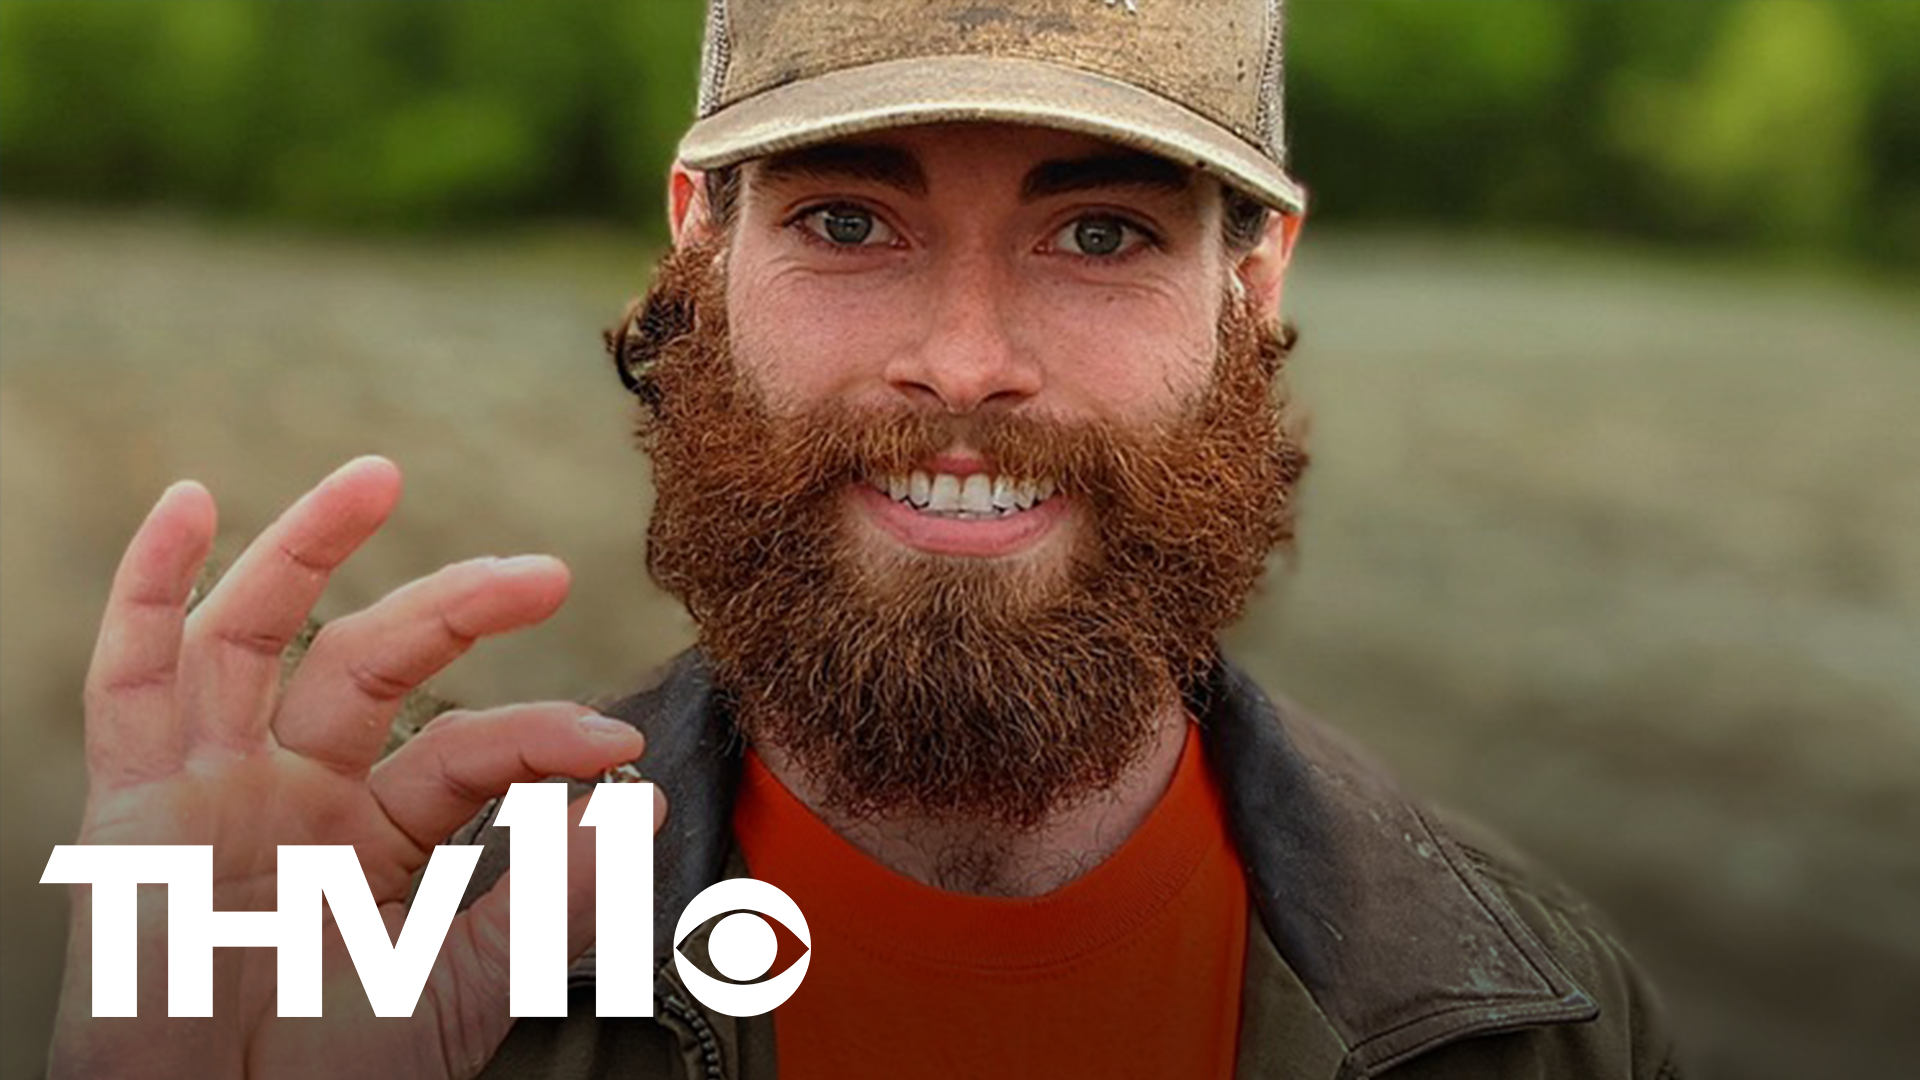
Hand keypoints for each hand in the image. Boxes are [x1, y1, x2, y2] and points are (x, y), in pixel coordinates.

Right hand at [50, 457, 661, 1079]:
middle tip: (547, 572)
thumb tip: (641, 805)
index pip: (470, 747)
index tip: (616, 748)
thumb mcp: (463, 992)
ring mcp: (217, 786)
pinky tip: (192, 504)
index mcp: (384, 830)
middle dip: (456, 609)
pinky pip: (131, 681)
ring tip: (379, 476)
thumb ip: (550, 901)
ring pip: (257, 636)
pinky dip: (149, 589)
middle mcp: (302, 789)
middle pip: (375, 661)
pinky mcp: (135, 807)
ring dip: (309, 548)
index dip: (541, 736)